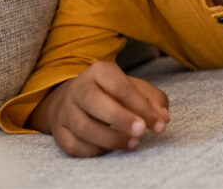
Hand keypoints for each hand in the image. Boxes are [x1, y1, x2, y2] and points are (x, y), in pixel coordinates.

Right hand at [28, 61, 169, 156]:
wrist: (75, 99)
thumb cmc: (111, 93)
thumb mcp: (133, 88)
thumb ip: (152, 100)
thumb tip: (163, 118)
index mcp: (98, 72)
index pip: (120, 87)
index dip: (141, 107)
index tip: (159, 125)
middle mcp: (79, 89)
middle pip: (95, 102)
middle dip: (121, 118)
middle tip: (142, 131)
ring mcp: (66, 111)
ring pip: (84, 127)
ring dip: (110, 139)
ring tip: (132, 143)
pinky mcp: (59, 133)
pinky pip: (75, 146)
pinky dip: (95, 151)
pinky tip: (111, 149)